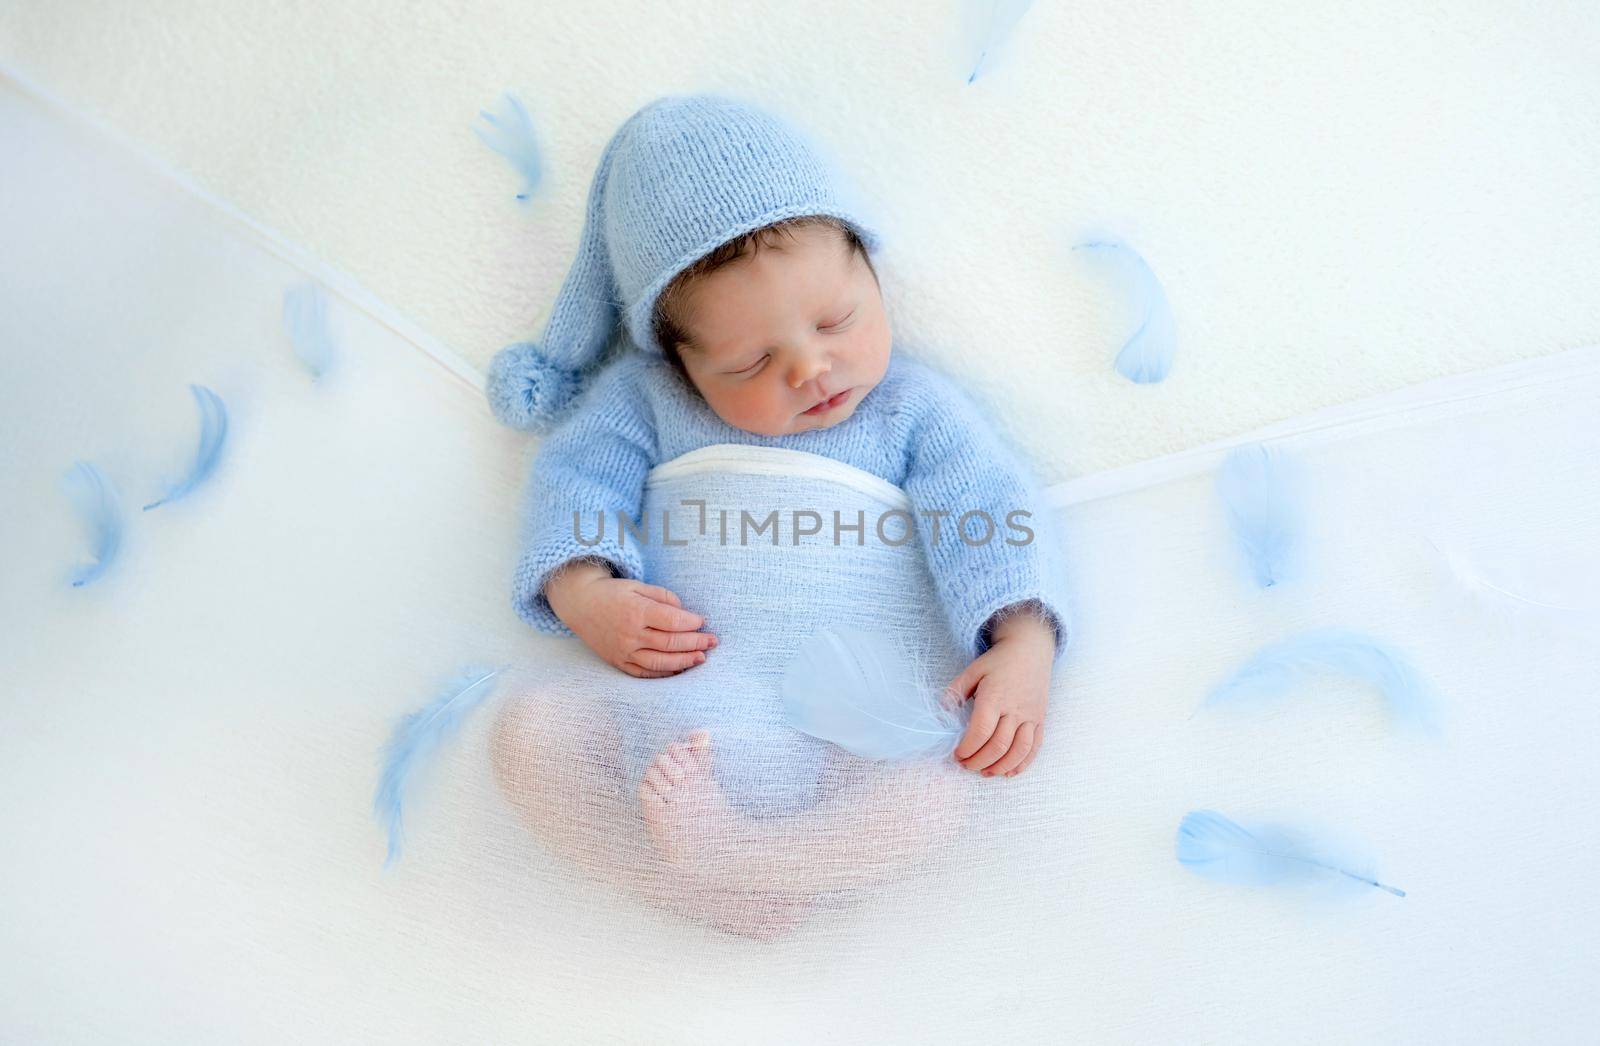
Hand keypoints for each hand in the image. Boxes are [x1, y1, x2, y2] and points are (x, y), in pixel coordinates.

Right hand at [545, 559, 717, 677]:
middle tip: (713, 641)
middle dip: (695, 643)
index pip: (671, 621)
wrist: (580, 604)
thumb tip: (685, 613)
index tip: (703, 621)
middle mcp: (629, 634)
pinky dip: (664, 673)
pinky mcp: (618, 662)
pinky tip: (680, 669)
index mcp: (635, 611)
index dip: (691, 623)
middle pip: (669, 643)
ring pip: (660, 662)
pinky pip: (644, 673)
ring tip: (702, 658)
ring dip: (684, 661)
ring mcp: (623, 651)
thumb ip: (663, 597)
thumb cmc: (613, 593)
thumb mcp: (638, 585)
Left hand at [946, 613, 1054, 777]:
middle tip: (966, 765)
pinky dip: (1022, 764)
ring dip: (1000, 767)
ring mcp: (1031, 716)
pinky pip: (1034, 747)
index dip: (968, 748)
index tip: (957, 754)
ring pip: (1019, 751)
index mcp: (995, 696)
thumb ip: (956, 691)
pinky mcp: (1040, 720)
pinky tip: (1008, 772)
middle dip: (979, 761)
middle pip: (999, 745)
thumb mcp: (973, 670)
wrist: (1031, 650)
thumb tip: (940, 712)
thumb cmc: (998, 662)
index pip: (981, 731)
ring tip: (984, 772)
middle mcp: (1015, 708)